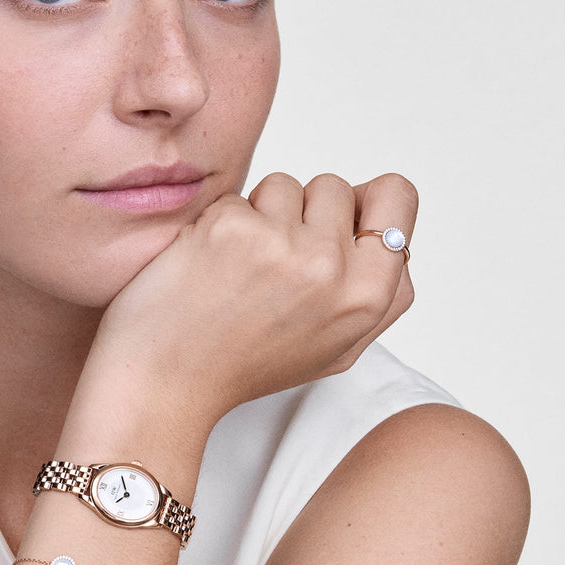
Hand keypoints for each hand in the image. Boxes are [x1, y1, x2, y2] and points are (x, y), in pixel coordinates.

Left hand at [78, 172, 416, 443]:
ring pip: (285, 184)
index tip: (333, 223)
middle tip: (274, 263)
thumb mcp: (338, 347)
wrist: (168, 381)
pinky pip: (238, 196)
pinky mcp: (231, 227)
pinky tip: (211, 264)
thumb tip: (394, 238)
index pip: (396, 194)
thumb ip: (380, 294)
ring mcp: (281, 244)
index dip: (362, 202)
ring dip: (262, 213)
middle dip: (303, 212)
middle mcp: (331, 267)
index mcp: (369, 295)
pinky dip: (222, 222)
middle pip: (334, 186)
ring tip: (241, 265)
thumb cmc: (245, 365)